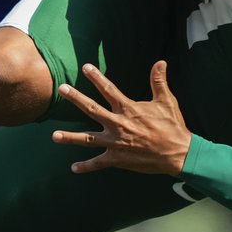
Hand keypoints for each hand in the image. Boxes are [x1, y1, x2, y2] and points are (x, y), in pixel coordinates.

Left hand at [53, 61, 191, 175]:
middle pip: (92, 109)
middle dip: (76, 99)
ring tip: (54, 136)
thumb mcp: (167, 101)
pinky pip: (99, 163)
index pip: (109, 90)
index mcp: (129, 109)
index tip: (86, 67)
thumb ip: (159, 81)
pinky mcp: (117, 159)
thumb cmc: (172, 127)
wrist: (178, 153)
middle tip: (62, 89)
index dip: (97, 78)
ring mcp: (116, 143)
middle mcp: (118, 125)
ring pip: (88, 139)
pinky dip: (86, 167)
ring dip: (70, 137)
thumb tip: (160, 62)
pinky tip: (74, 168)